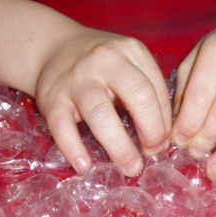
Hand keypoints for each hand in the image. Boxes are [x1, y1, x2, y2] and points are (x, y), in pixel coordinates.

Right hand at [35, 27, 171, 176]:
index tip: (163, 142)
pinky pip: (62, 127)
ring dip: (119, 147)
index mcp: (131, 51)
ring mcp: (77, 80)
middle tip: (152, 153)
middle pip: (138, 97)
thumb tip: (164, 134)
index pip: (156, 90)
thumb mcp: (129, 63)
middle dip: (151, 131)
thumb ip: (147, 89)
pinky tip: (85, 166)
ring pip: (101, 114)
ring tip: (130, 168)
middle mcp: (105, 61)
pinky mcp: (52, 98)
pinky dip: (73, 149)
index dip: (164, 122)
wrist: (53, 48)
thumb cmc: (100, 64)